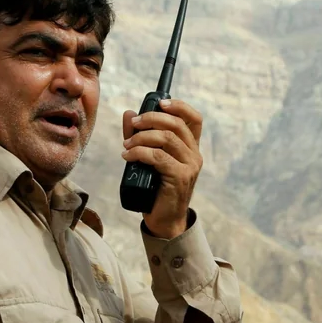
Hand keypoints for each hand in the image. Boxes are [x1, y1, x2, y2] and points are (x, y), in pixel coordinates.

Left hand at [121, 99, 202, 237]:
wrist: (164, 219)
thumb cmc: (155, 188)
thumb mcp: (146, 158)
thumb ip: (139, 135)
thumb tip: (128, 114)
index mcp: (190, 147)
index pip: (194, 119)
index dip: (179, 106)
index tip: (160, 103)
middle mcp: (194, 154)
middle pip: (176, 124)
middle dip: (151, 118)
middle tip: (133, 124)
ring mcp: (190, 166)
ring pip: (166, 139)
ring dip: (141, 138)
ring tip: (127, 145)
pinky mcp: (180, 177)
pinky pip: (158, 157)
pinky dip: (139, 153)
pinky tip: (128, 156)